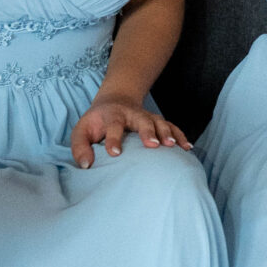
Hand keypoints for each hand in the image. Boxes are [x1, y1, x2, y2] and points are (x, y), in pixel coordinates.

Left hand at [70, 96, 192, 168]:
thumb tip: (86, 165)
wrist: (116, 100)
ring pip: (159, 122)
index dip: (113, 139)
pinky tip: (187, 148)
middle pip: (142, 120)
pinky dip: (180, 136)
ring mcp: (147, 117)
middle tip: (153, 145)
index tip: (115, 153)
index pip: (113, 126)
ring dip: (167, 133)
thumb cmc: (97, 122)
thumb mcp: (82, 130)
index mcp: (112, 115)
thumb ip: (80, 147)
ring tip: (172, 146)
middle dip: (148, 132)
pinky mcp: (158, 122)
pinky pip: (171, 127)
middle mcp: (132, 114)